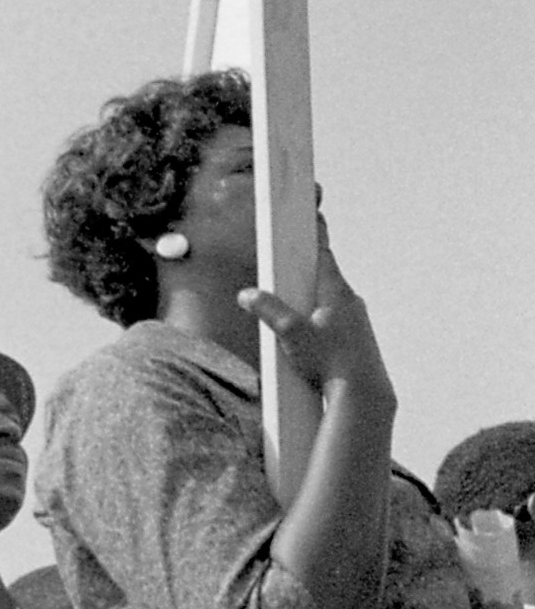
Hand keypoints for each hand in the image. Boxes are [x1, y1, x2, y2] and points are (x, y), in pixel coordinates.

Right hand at [240, 211, 392, 412]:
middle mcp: (351, 300)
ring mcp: (357, 319)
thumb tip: (248, 295)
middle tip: (292, 263)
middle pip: (325, 274)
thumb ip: (268, 311)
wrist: (362, 394)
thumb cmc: (331, 363)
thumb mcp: (291, 335)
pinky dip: (322, 317)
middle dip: (307, 269)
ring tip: (295, 309)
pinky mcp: (357, 337)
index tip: (314, 214)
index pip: (323, 252)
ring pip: (331, 298)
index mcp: (336, 290)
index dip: (315, 233)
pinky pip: (336, 318)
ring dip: (314, 297)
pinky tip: (310, 335)